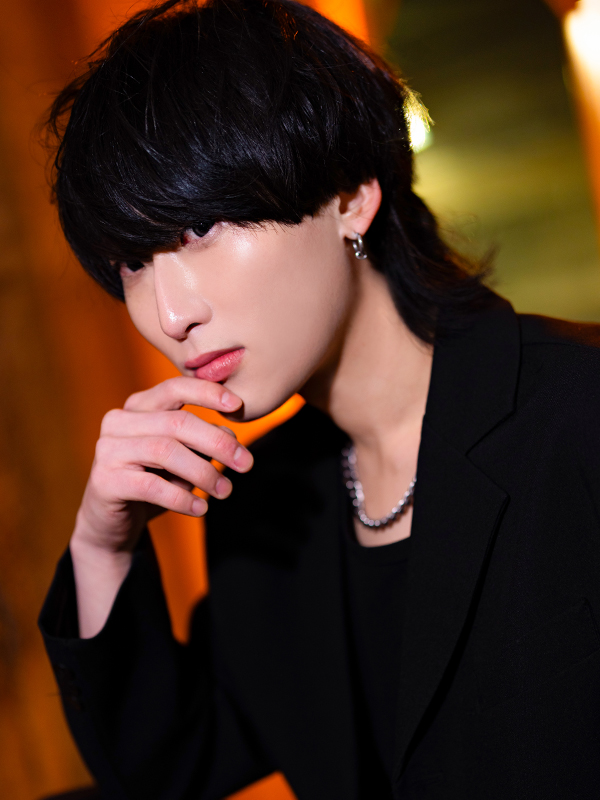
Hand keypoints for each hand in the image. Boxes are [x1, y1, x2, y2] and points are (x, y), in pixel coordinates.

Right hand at [69, 377, 252, 636]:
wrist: (113, 525)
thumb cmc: (153, 483)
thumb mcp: (185, 460)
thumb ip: (204, 442)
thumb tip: (230, 435)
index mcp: (138, 407)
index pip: (174, 388)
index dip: (207, 393)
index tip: (238, 406)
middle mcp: (118, 422)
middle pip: (177, 422)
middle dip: (217, 443)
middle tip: (246, 463)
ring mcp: (107, 450)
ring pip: (165, 451)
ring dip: (203, 472)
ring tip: (225, 491)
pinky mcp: (104, 481)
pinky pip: (151, 486)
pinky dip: (182, 497)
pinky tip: (201, 508)